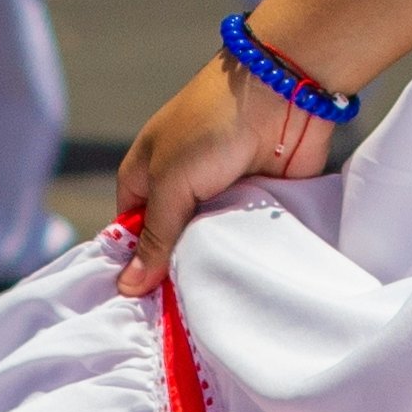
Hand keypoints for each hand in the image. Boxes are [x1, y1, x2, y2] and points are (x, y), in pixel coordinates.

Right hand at [106, 46, 342, 298]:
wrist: (283, 91)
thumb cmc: (212, 125)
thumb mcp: (170, 181)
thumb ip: (154, 236)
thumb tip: (127, 287)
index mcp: (144, 177)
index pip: (130, 235)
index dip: (135, 270)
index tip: (141, 313)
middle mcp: (178, 190)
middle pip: (170, 247)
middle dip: (174, 275)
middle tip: (178, 320)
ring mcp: (219, 198)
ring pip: (208, 248)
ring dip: (211, 268)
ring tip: (209, 308)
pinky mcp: (255, 204)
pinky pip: (243, 240)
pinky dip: (242, 257)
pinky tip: (241, 285)